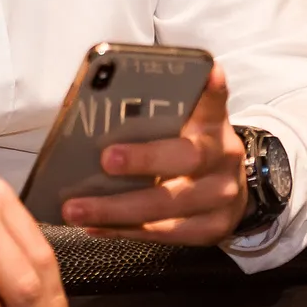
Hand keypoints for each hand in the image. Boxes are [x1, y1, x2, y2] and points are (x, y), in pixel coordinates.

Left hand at [61, 65, 248, 244]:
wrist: (232, 190)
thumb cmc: (191, 149)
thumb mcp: (187, 125)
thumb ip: (161, 114)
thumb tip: (102, 103)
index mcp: (213, 126)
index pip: (213, 102)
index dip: (211, 89)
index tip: (209, 72)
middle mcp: (222, 159)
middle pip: (187, 158)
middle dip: (144, 159)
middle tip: (106, 159)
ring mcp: (220, 198)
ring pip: (166, 207)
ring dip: (115, 209)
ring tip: (75, 209)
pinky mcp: (210, 230)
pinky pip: (162, 234)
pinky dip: (123, 230)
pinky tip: (93, 226)